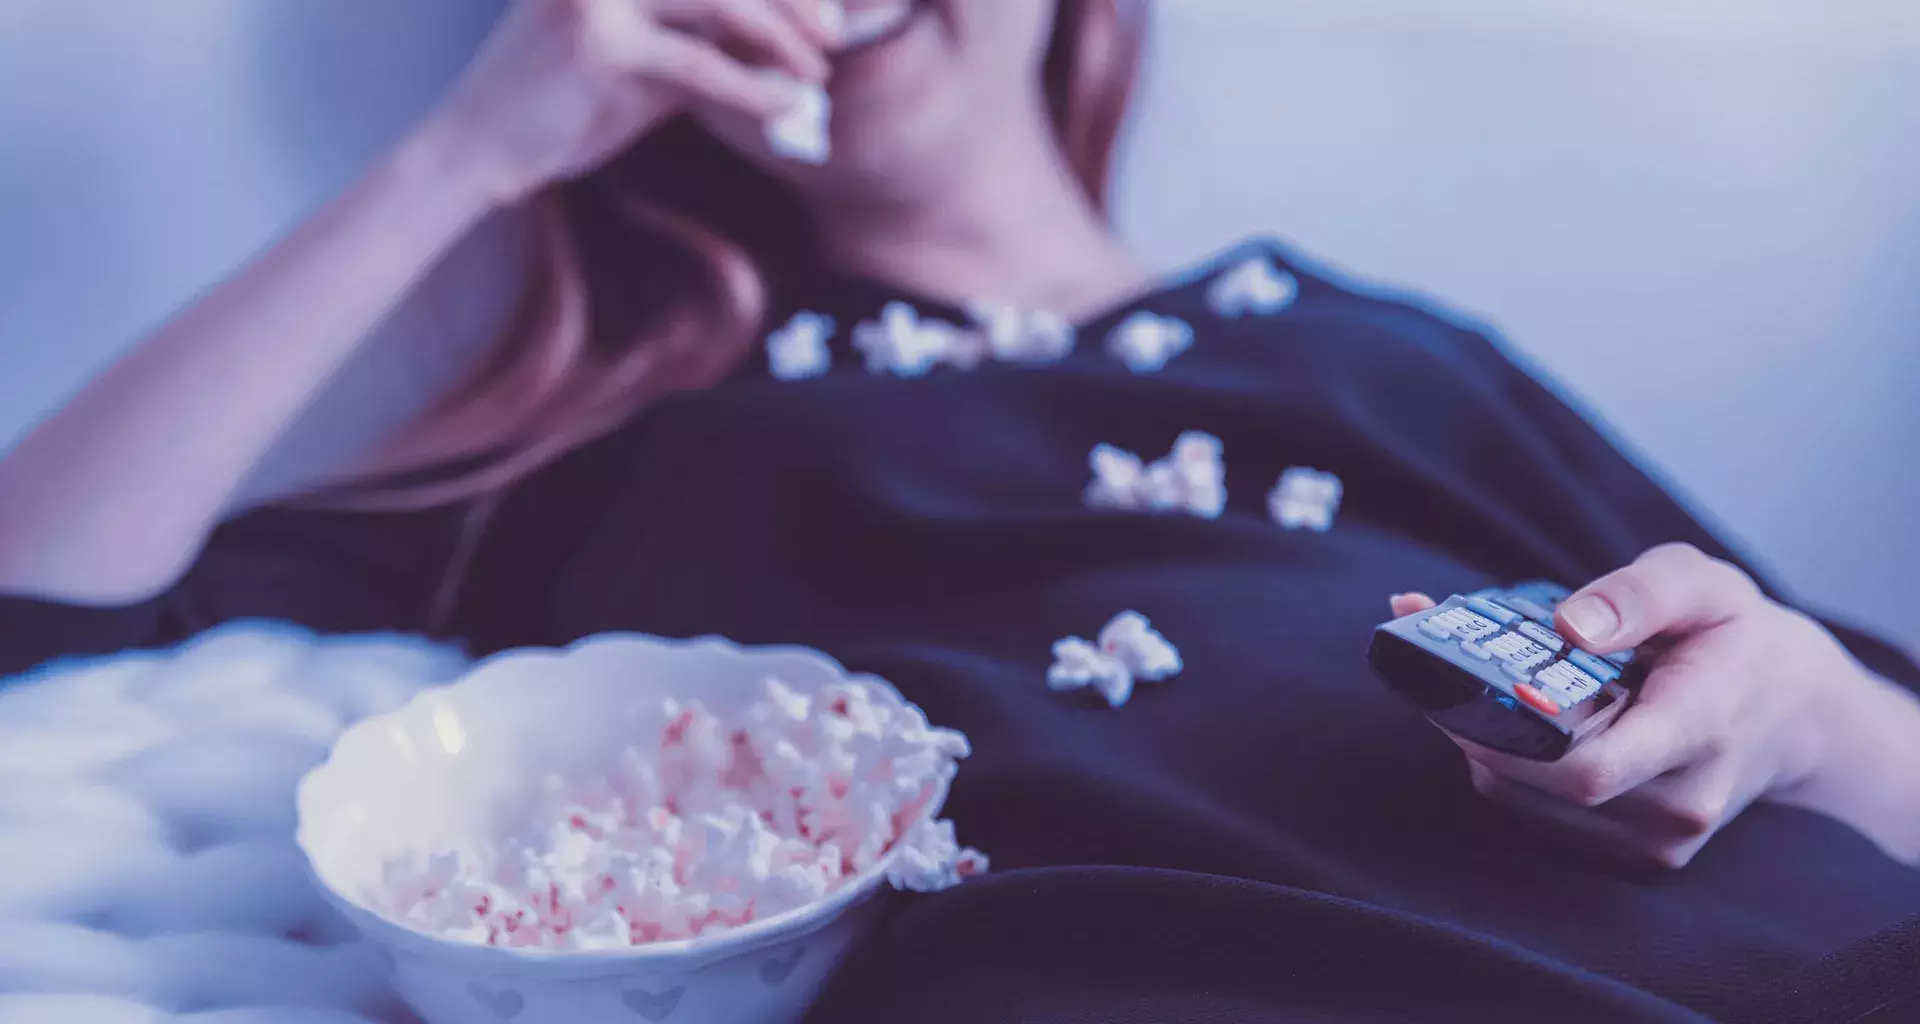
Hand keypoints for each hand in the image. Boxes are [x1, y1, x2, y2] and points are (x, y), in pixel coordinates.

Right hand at [416, 0, 836, 207]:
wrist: (480, 148)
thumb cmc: (565, 104)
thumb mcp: (646, 62)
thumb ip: (706, 43)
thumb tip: (791, 46)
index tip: (823, 6)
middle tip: (832, 36)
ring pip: (719, 1)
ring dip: (780, 38)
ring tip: (816, 72)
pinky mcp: (596, 44)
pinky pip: (699, 64)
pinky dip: (751, 86)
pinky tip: (783, 105)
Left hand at [1394, 543, 1914, 868]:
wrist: (1789, 713)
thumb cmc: (1733, 636)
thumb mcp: (1701, 583)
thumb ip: (1637, 593)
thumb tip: (1569, 625)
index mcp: (1701, 728)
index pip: (1594, 769)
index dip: (1509, 737)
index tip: (1464, 683)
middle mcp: (1680, 803)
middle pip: (1538, 782)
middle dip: (1475, 721)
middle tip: (1439, 658)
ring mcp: (1655, 842)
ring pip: (1522, 799)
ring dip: (1481, 740)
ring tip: (1476, 680)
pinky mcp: (1630, 856)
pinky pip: (1534, 812)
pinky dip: (1505, 764)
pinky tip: (1511, 719)